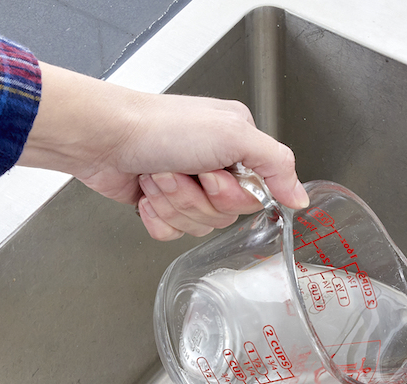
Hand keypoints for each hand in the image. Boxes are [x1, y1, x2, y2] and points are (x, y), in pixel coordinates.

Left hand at [19, 63, 308, 240]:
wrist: (105, 138)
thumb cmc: (162, 126)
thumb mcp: (235, 135)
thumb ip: (277, 165)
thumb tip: (301, 197)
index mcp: (237, 145)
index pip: (255, 196)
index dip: (231, 195)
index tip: (213, 175)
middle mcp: (214, 165)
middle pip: (225, 215)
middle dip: (196, 198)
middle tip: (180, 170)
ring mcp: (185, 187)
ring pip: (197, 226)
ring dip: (173, 203)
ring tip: (158, 174)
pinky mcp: (160, 204)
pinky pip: (171, 234)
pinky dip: (156, 217)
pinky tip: (145, 193)